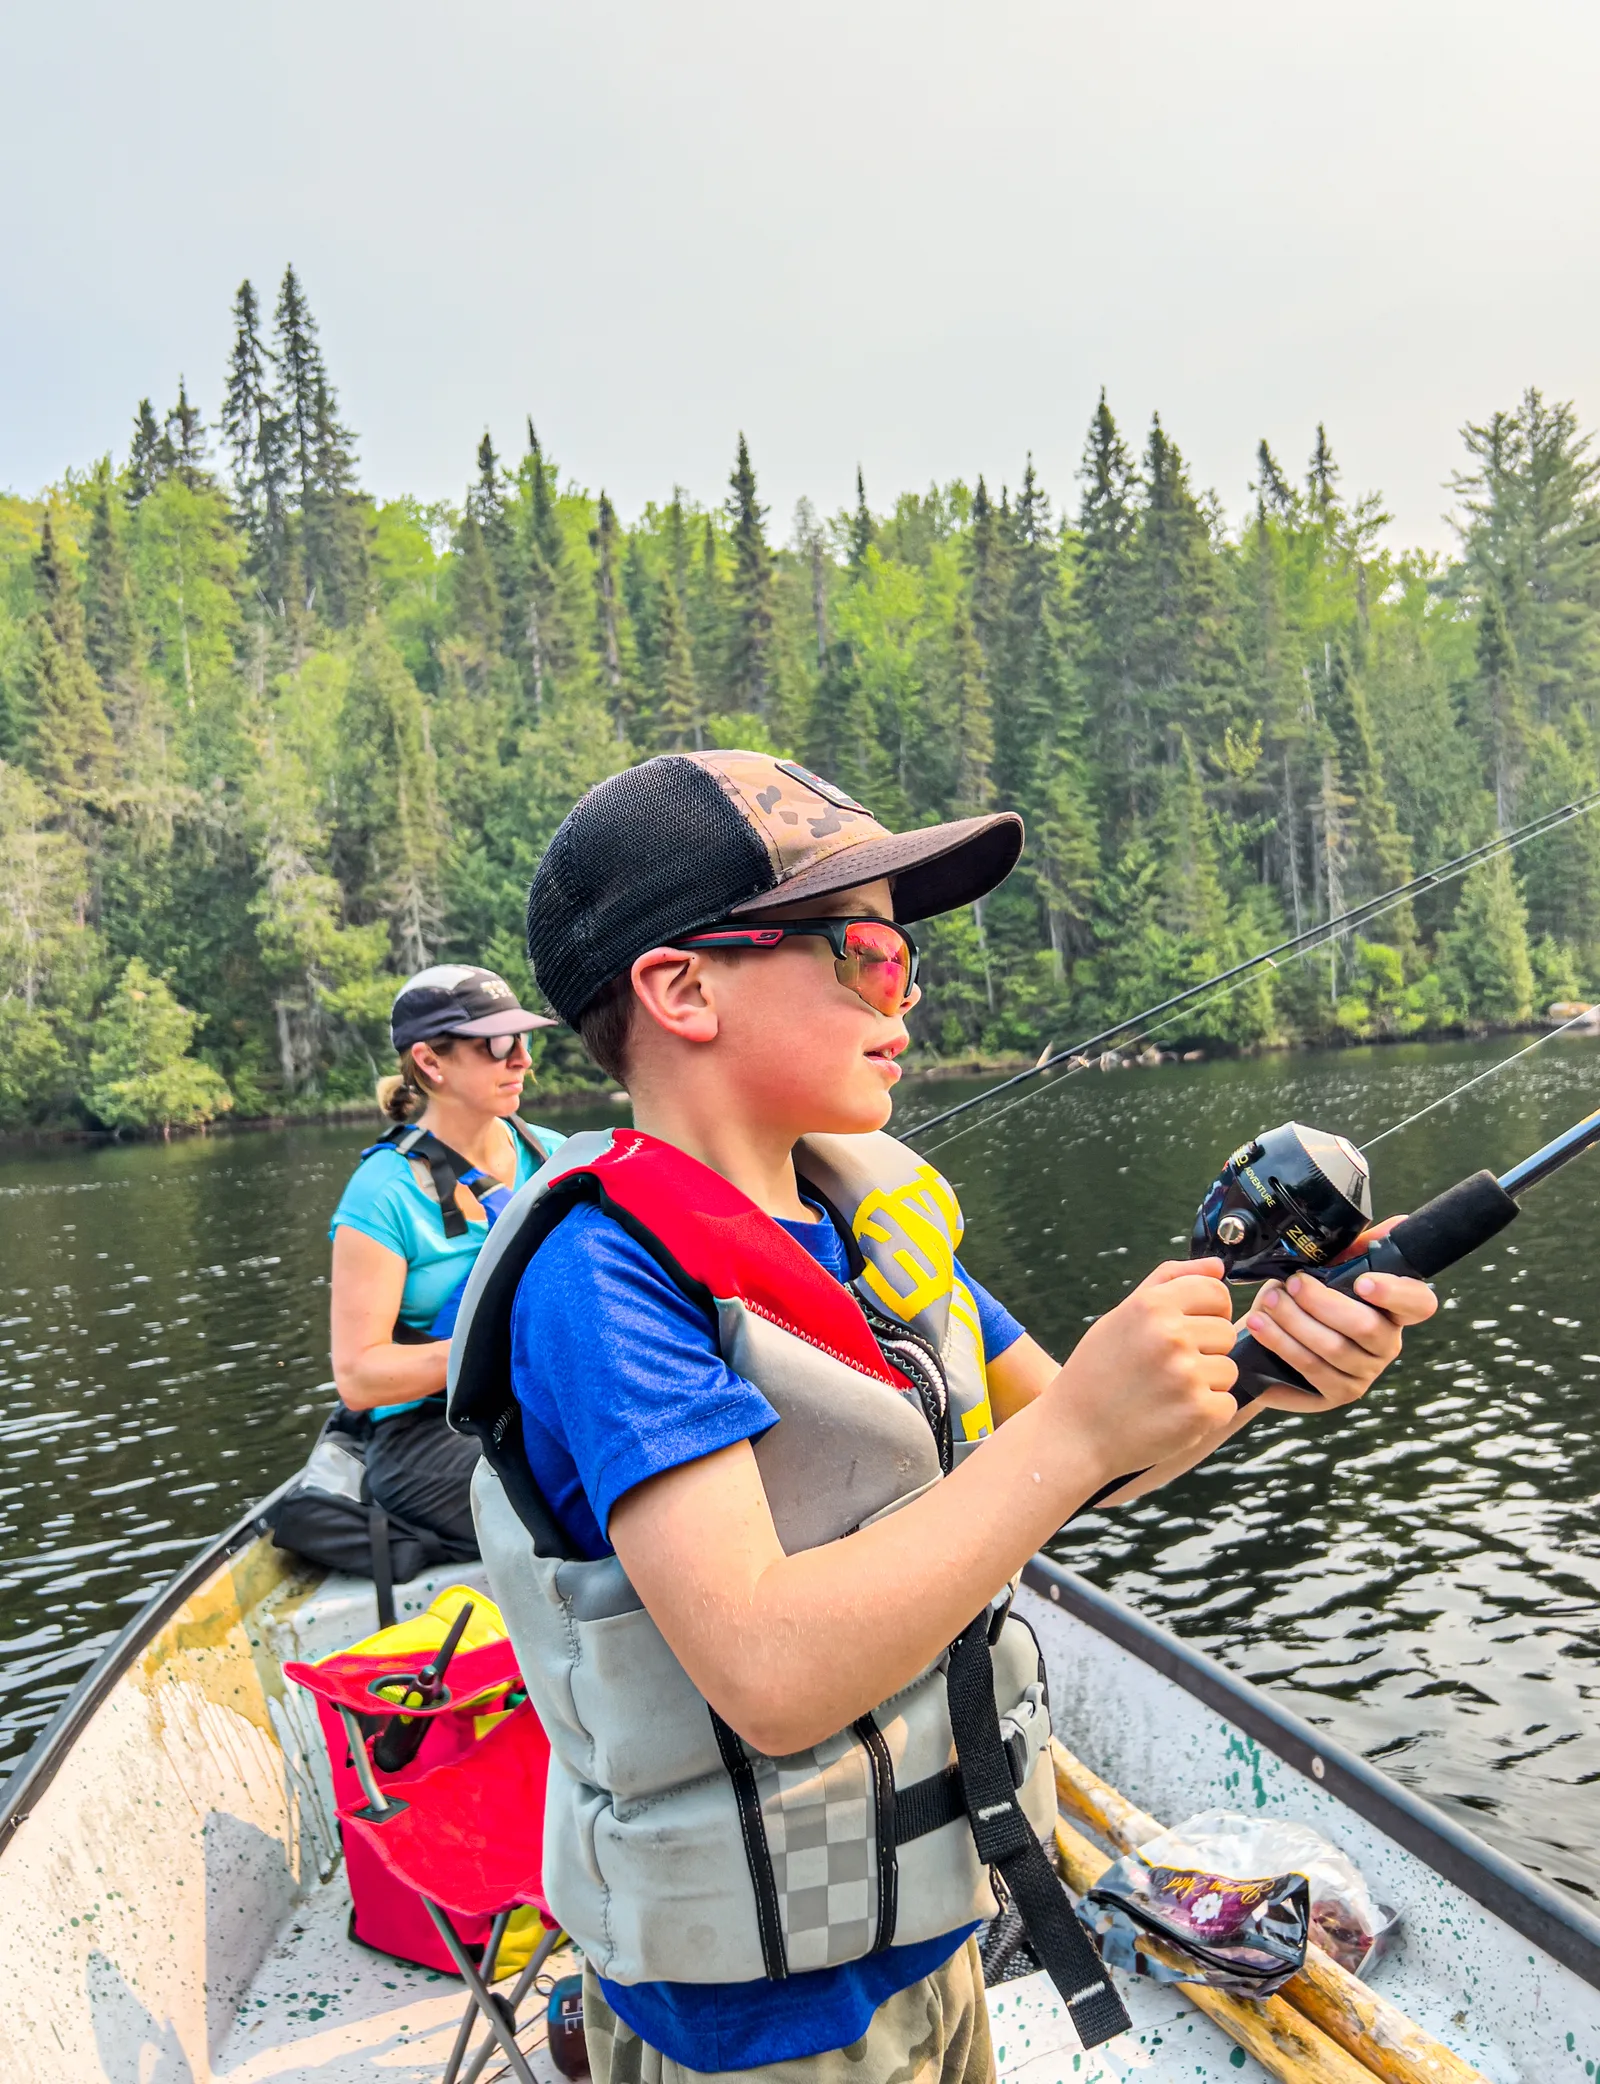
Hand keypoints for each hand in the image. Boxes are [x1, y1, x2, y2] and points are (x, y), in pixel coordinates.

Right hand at [1050, 1257, 1240, 1477]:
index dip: (1208, 1311)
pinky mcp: (1199, 1412)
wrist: (1074, 1433)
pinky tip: (1171, 1415)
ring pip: (1229, 1369)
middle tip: (1167, 1368)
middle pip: (1227, 1332)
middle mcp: (1171, 1334)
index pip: (1216, 1292)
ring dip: (1206, 1383)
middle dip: (1205, 1349)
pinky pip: (1227, 1404)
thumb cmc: (1098, 1371)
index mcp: (1152, 1305)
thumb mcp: (1121, 1315)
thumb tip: (1217, 1266)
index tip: (1188, 1329)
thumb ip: (1169, 1281)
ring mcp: (1187, 1374)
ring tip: (1166, 1393)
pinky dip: (1205, 1414)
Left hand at [1249, 1217, 1438, 1412]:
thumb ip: (1357, 1248)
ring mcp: (1365, 1372)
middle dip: (1321, 1301)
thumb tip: (1397, 1224)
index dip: (1395, 1293)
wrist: (1263, 1341)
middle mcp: (1386, 1343)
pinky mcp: (1339, 1393)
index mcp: (1393, 1309)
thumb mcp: (1327, 1267)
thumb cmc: (1301, 1299)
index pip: (1419, 1303)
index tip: (1363, 1281)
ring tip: (1268, 1300)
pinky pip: (1312, 1367)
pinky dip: (1282, 1342)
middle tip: (1291, 1283)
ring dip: (1294, 1320)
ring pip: (1334, 1347)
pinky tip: (1261, 1325)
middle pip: (1365, 1326)